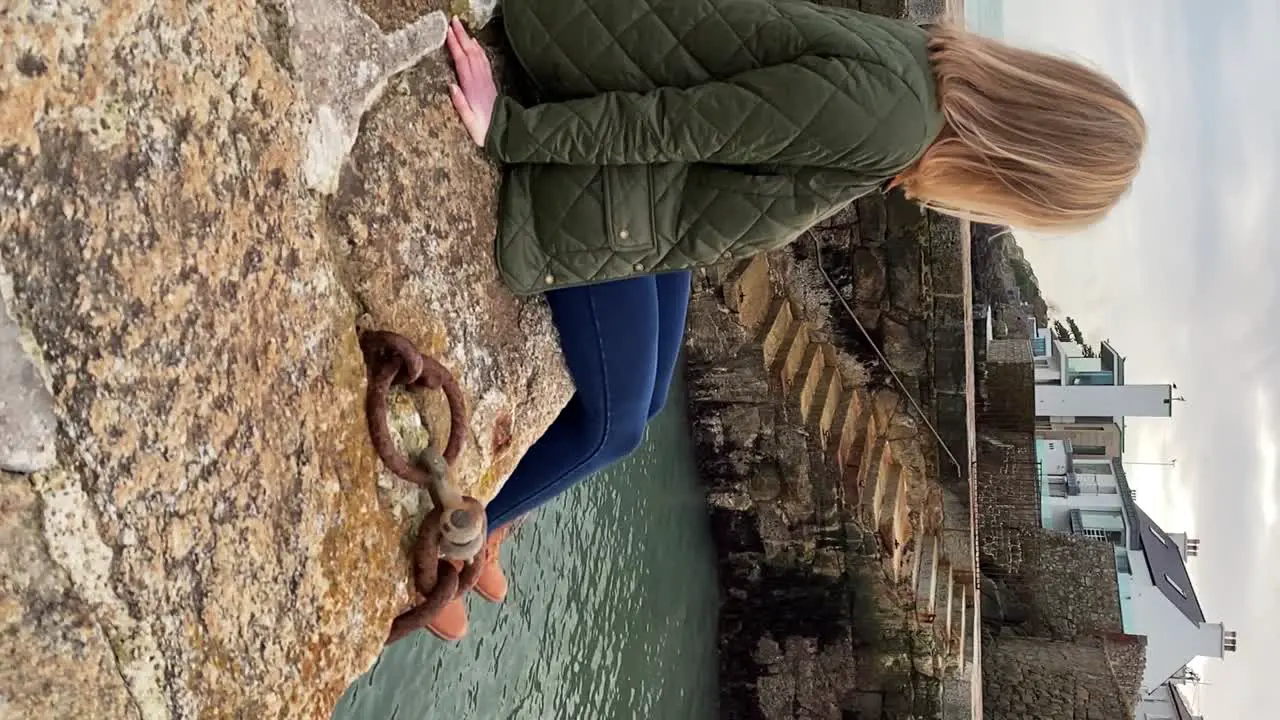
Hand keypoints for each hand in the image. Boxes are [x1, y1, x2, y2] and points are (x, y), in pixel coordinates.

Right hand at [446, 17, 496, 146]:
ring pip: (477, 54)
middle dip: (461, 36)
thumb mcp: (469, 122)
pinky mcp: (489, 82)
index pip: (462, 61)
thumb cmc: (482, 130)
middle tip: (453, 21)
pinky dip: (478, 49)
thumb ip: (460, 104)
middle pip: (469, 53)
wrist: (503, 133)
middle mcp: (479, 80)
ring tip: (460, 27)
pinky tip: (474, 43)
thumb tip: (451, 86)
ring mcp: (485, 80)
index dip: (455, 45)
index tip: (447, 32)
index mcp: (472, 88)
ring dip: (468, 39)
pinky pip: (483, 60)